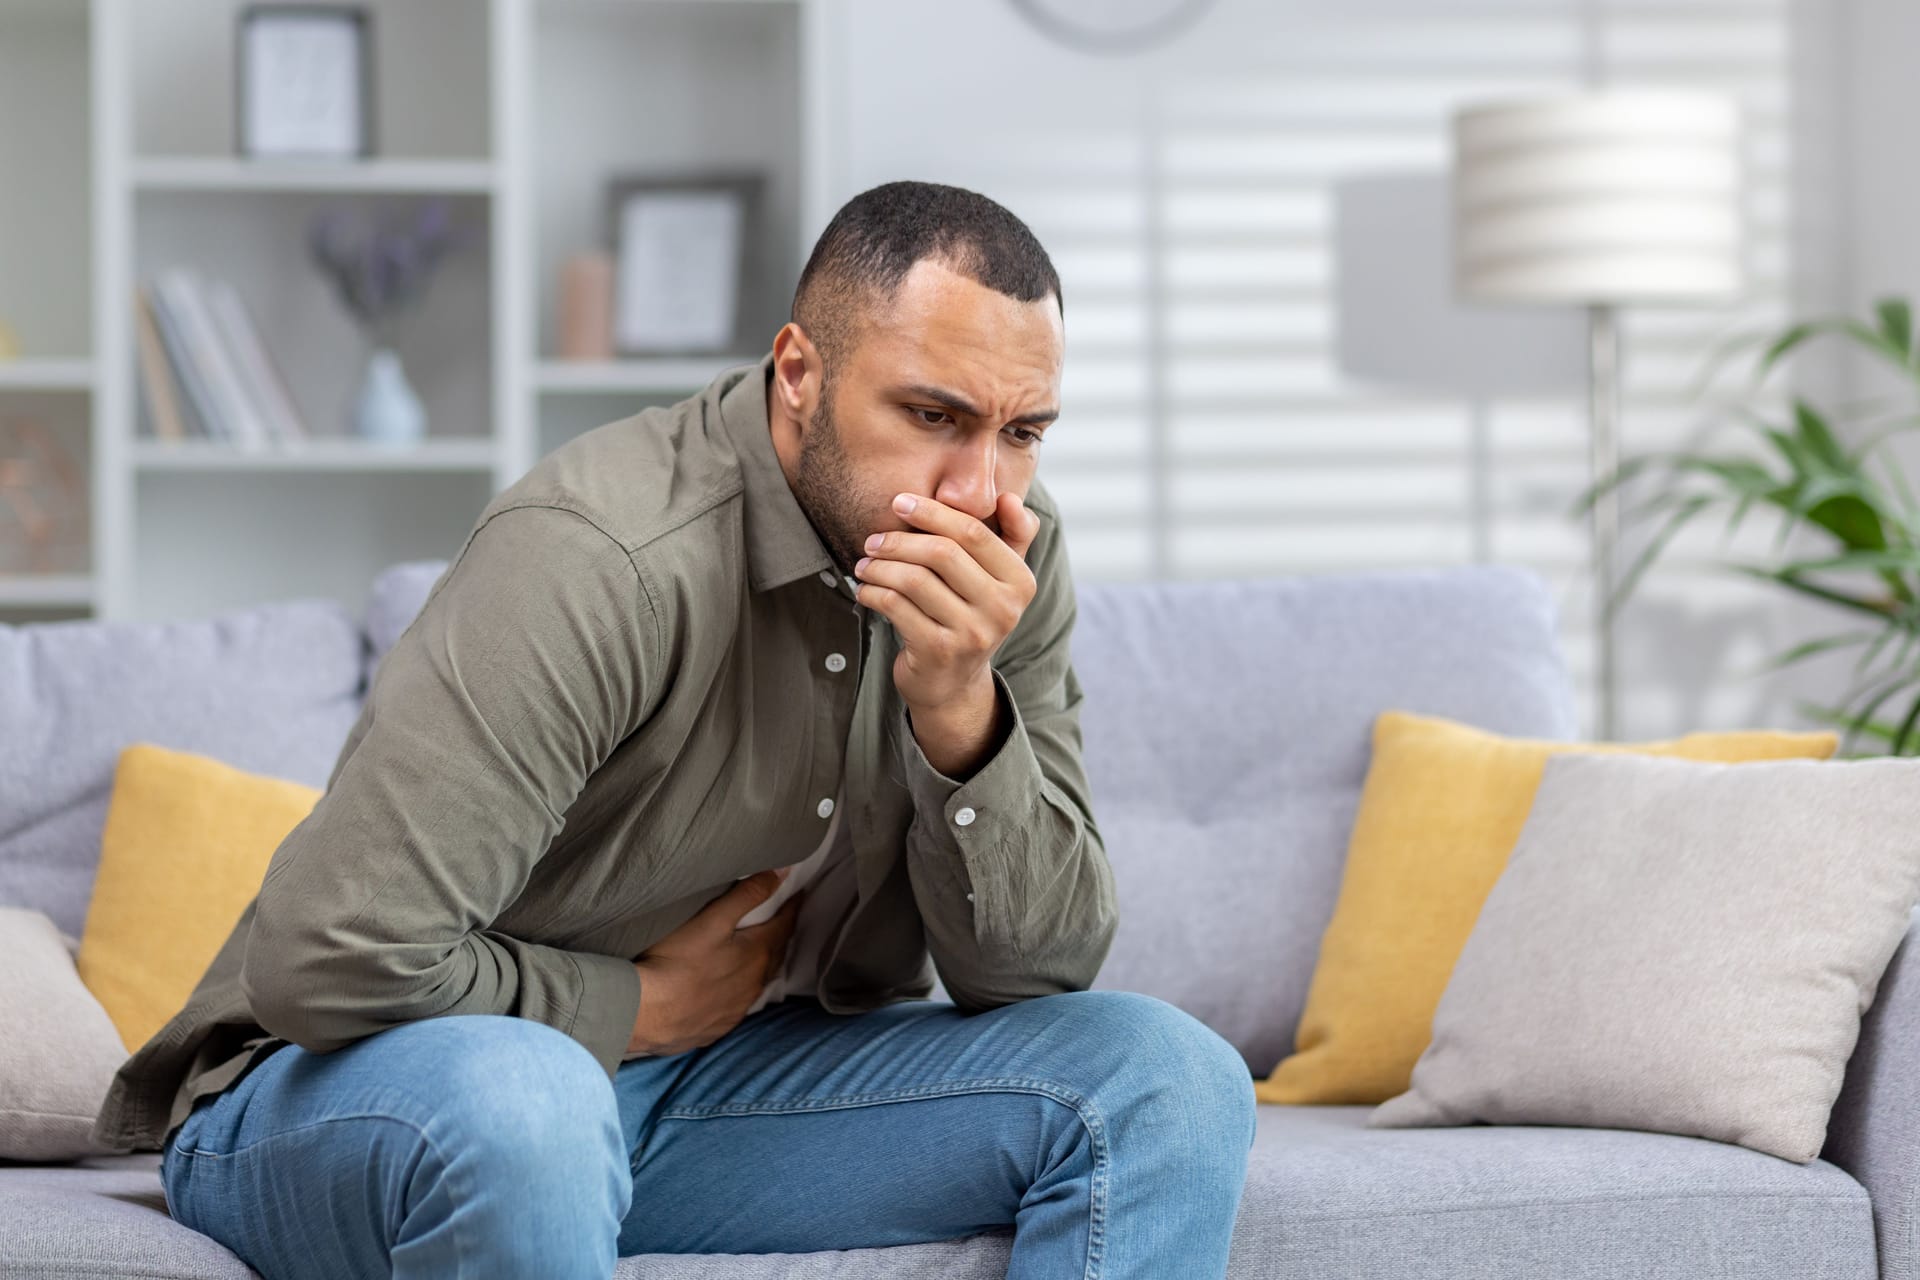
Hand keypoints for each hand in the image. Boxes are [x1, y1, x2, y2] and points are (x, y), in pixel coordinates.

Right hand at [629, 868, 802, 1056]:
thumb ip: (748, 895)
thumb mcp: (712, 920)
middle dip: (781, 936)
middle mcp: (753, 984)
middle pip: (776, 955)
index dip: (792, 908)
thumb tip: (782, 873)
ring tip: (761, 954)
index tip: (798, 895)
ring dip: (763, 966)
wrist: (645, 1014)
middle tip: (783, 921)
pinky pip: (738, 1006)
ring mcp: (736, 1009)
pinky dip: (741, 992)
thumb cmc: (676, 962)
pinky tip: (731, 991)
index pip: (784, 925)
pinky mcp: (717, 1027)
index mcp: (757, 955)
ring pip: (759, 983)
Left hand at [853, 490, 1041, 714]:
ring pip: (914, 579)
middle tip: (873, 540)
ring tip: (864, 564)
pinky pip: (895, 606)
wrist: (953, 683)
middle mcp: (1003, 609)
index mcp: (1020, 582)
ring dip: (879, 567)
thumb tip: (1007, 498)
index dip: (932, 512)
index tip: (900, 502)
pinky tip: (865, 590)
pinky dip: (872, 592)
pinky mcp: (938, 651)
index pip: (973, 533)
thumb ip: (1012, 535)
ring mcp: (972, 634)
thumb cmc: (971, 616)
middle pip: (941, 553)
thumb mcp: (1000, 578)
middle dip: (899, 540)